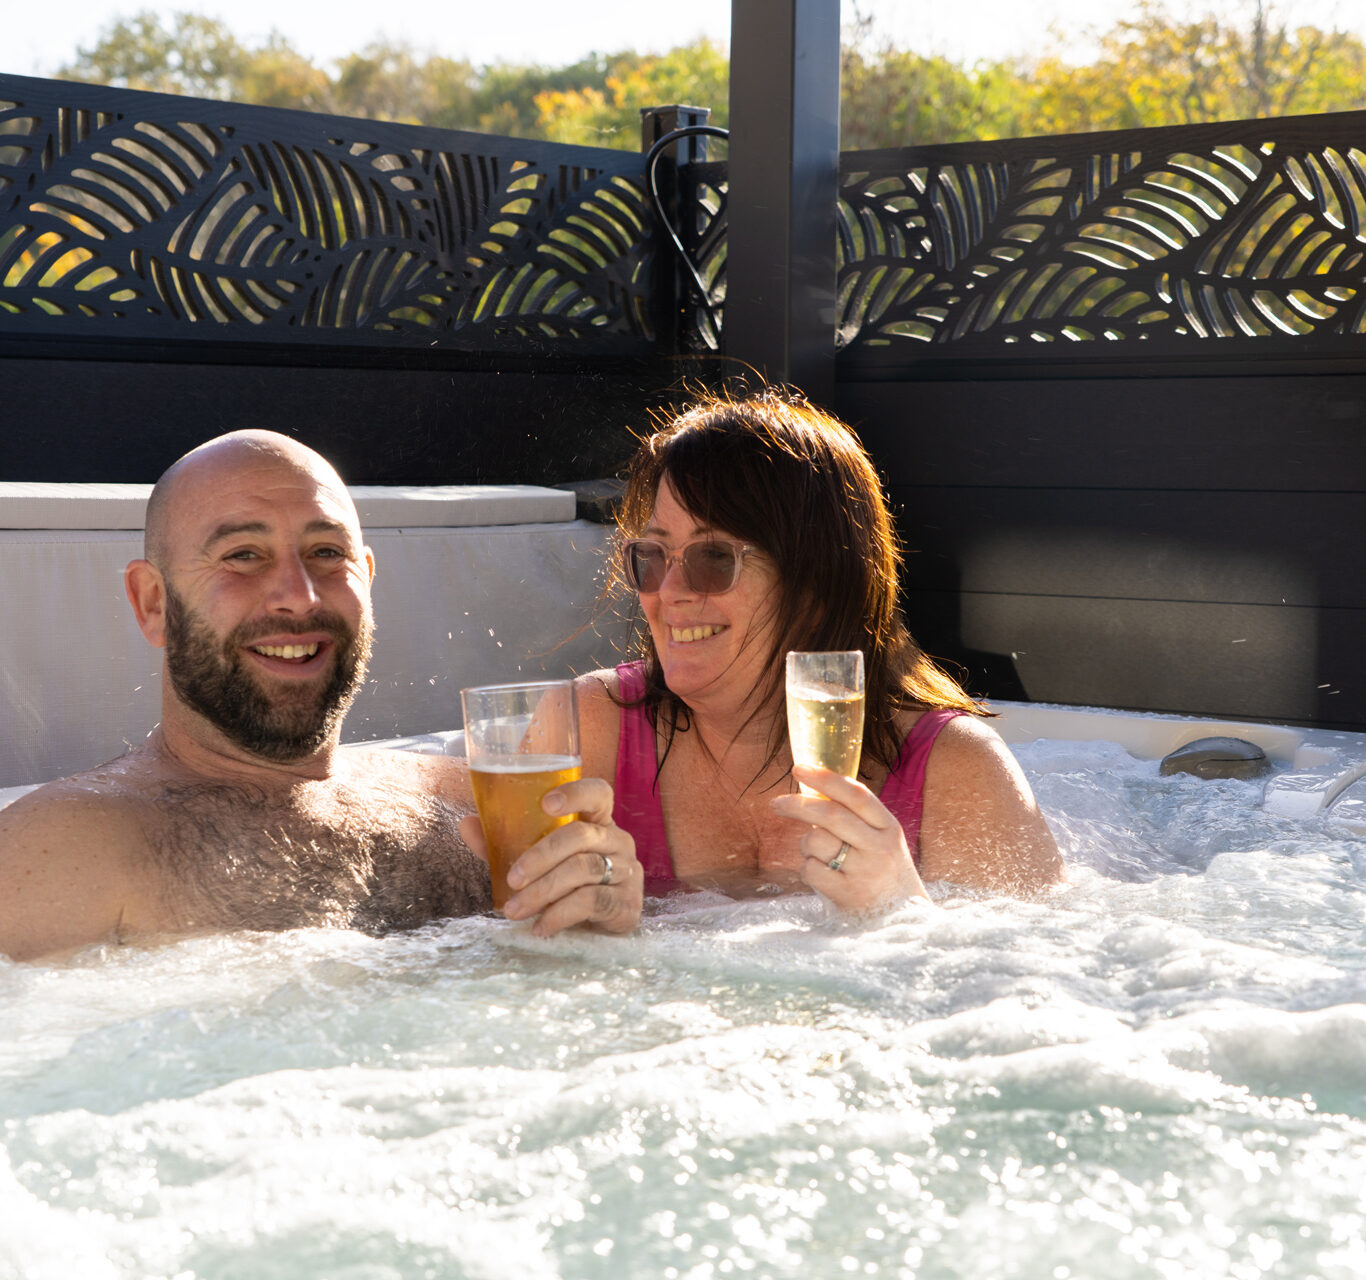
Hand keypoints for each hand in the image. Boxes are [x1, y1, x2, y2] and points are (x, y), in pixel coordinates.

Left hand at [459, 776, 641, 935]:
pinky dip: (560, 914)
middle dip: (540, 856)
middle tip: (512, 879)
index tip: (546, 803)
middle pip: (581, 835)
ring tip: (514, 910)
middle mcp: (618, 841)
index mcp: (598, 823)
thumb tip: (467, 824)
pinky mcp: (628, 904)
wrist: (599, 934)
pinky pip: (592, 901)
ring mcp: (628, 872)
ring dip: (543, 891)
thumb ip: (505, 843)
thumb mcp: (537, 863)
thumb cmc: (566, 887)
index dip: (576, 793)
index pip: (598, 794)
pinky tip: (540, 926)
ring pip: (584, 870)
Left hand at [771, 765, 931, 911]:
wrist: (903, 920)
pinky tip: (824, 877)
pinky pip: (810, 869)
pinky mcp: (847, 895)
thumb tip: (811, 791)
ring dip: (806, 844)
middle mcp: (879, 847)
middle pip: (831, 814)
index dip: (826, 778)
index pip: (856, 794)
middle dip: (798, 805)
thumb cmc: (883, 872)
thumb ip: (855, 818)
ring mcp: (864, 872)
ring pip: (816, 840)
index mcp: (888, 827)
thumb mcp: (881, 840)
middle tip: (776, 803)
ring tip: (819, 855)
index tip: (799, 768)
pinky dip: (809, 869)